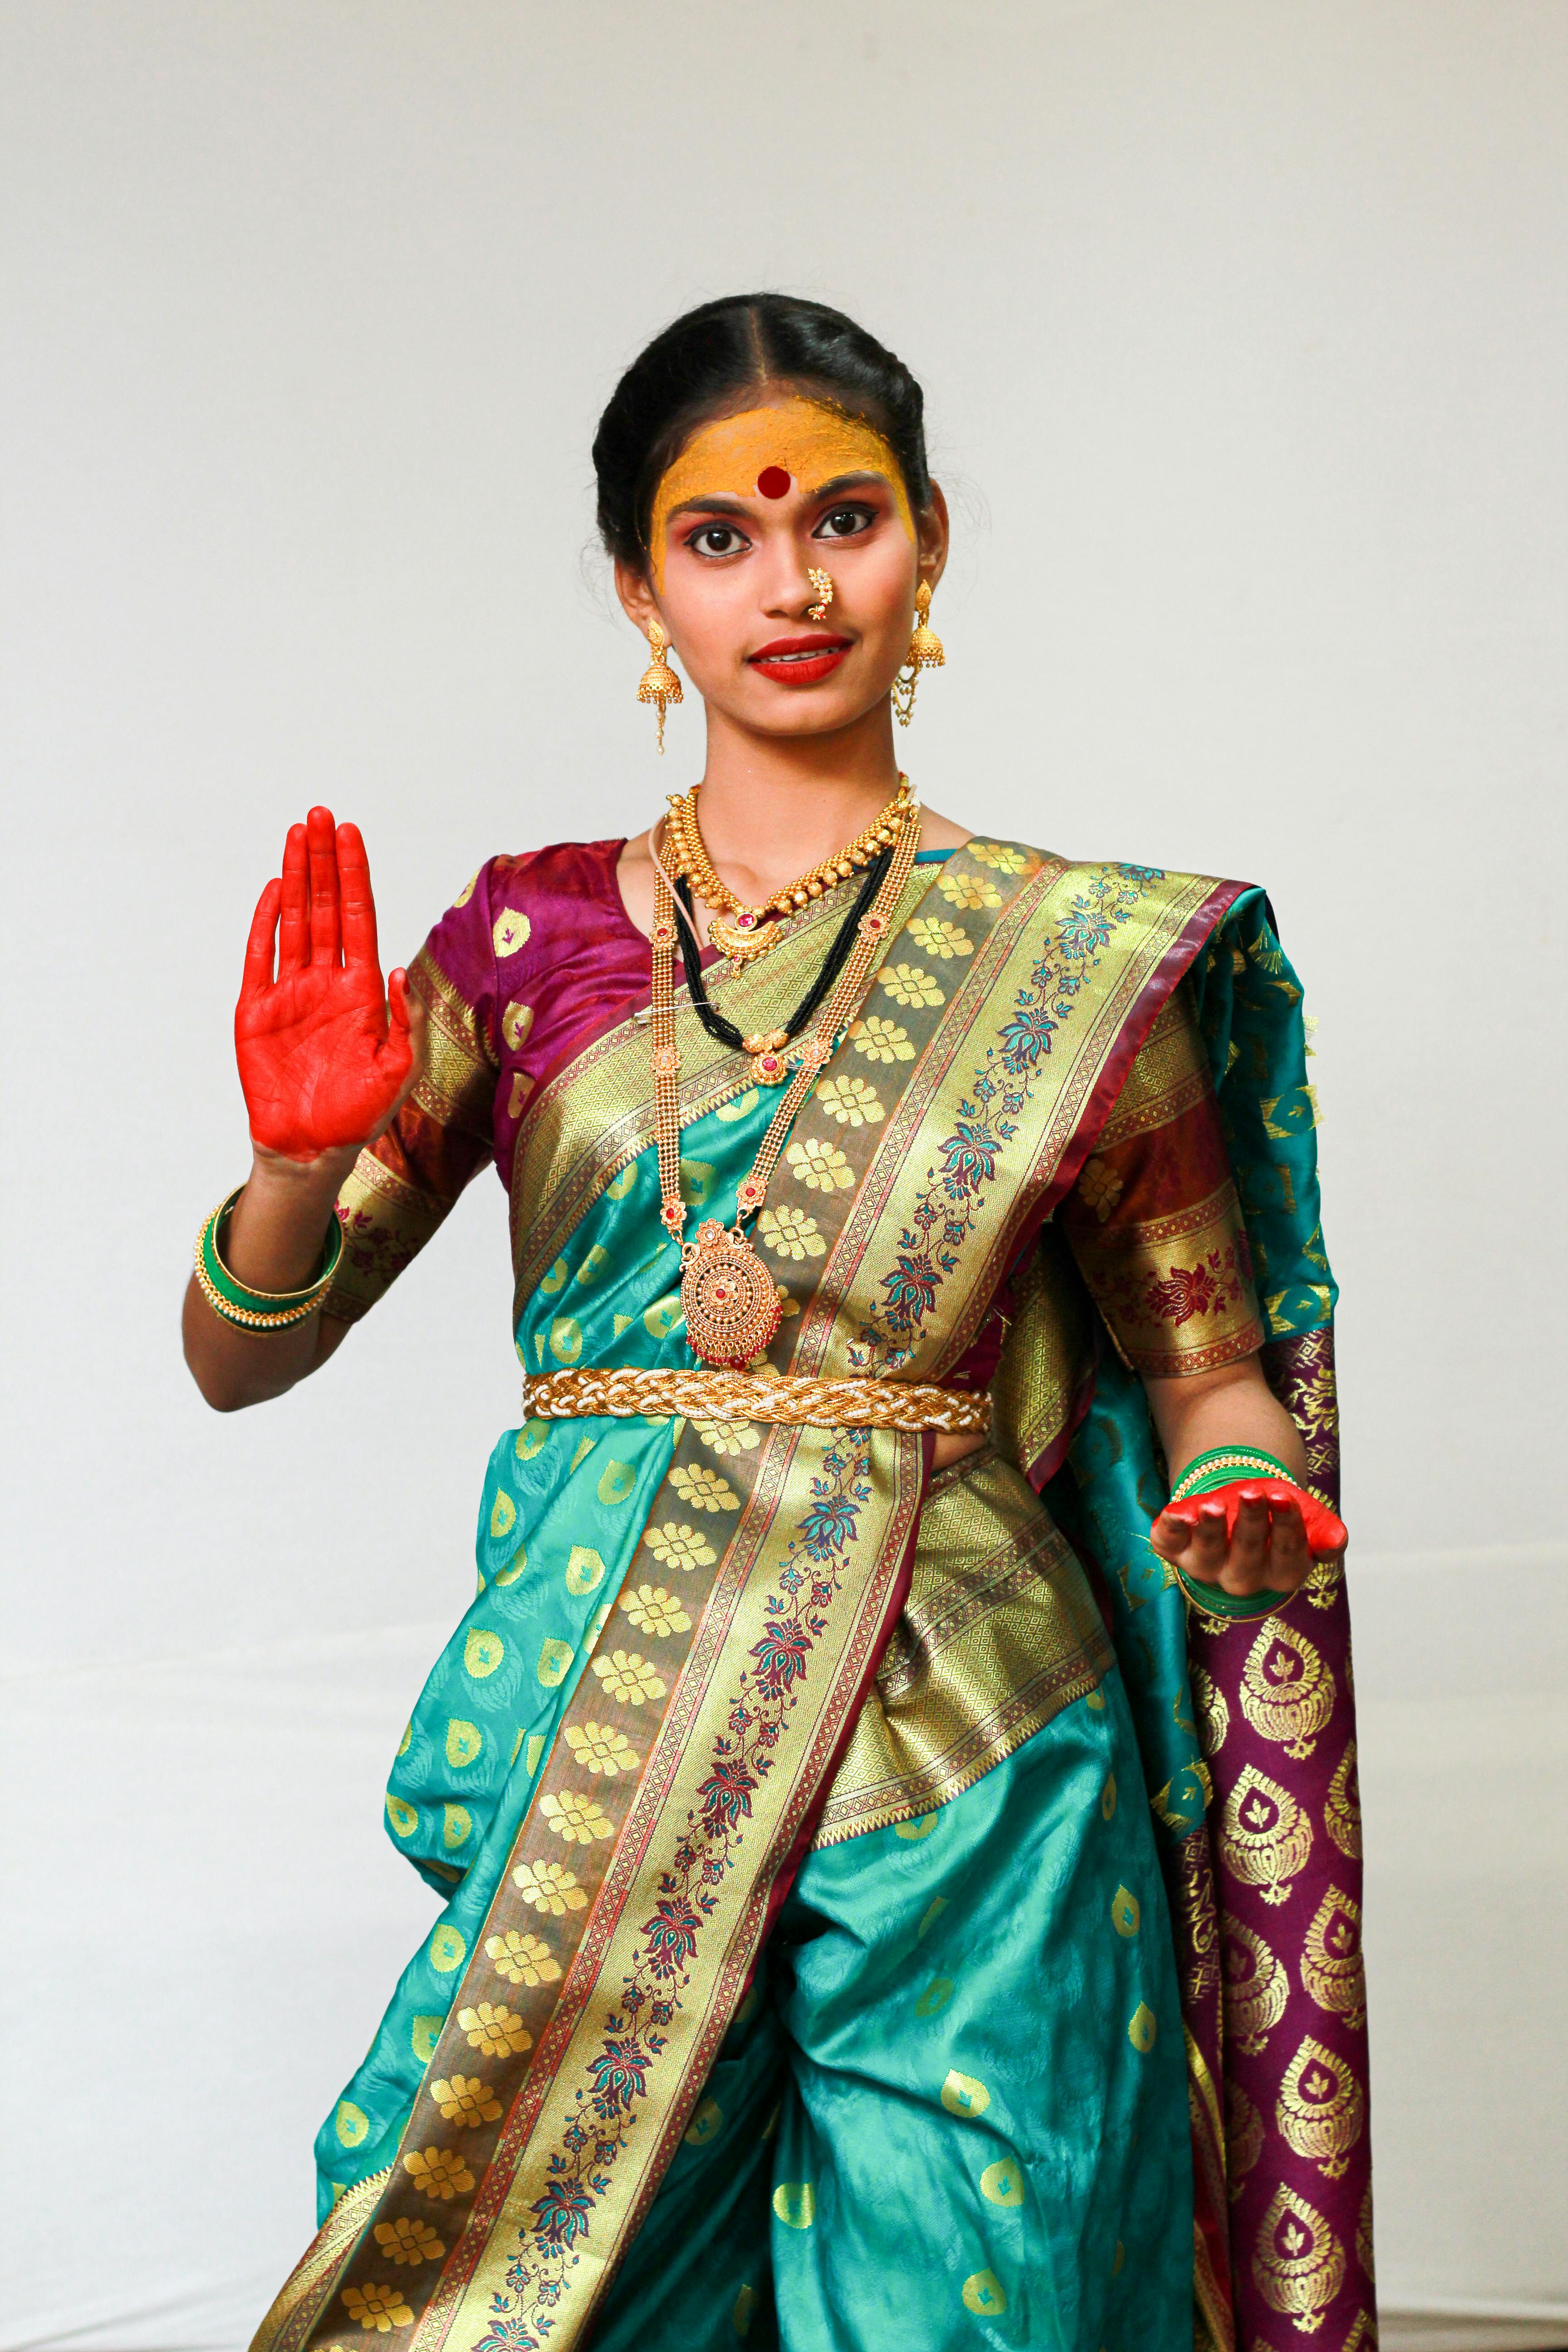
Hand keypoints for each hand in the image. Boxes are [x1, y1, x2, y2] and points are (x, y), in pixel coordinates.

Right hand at [236, 807, 421, 1161]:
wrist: (312, 1149)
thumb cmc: (360, 1114)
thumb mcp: (399, 1070)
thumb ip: (405, 1021)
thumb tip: (400, 970)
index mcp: (362, 992)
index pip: (359, 920)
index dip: (355, 877)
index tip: (353, 835)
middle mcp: (326, 983)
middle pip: (325, 908)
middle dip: (325, 860)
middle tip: (323, 815)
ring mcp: (290, 993)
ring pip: (294, 921)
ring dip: (296, 876)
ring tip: (299, 833)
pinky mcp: (256, 1010)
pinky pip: (260, 957)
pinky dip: (264, 922)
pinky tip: (273, 888)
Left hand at [1148, 1480, 1346, 1602]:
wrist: (1240, 1501)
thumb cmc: (1279, 1514)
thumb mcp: (1308, 1519)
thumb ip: (1325, 1533)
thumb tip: (1336, 1541)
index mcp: (1281, 1574)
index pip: (1288, 1557)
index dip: (1287, 1527)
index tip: (1283, 1496)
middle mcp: (1242, 1578)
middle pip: (1248, 1557)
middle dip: (1250, 1525)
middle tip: (1251, 1492)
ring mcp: (1205, 1567)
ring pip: (1207, 1557)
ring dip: (1210, 1531)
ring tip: (1213, 1505)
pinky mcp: (1175, 1550)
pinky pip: (1169, 1546)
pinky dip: (1171, 1530)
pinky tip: (1176, 1513)